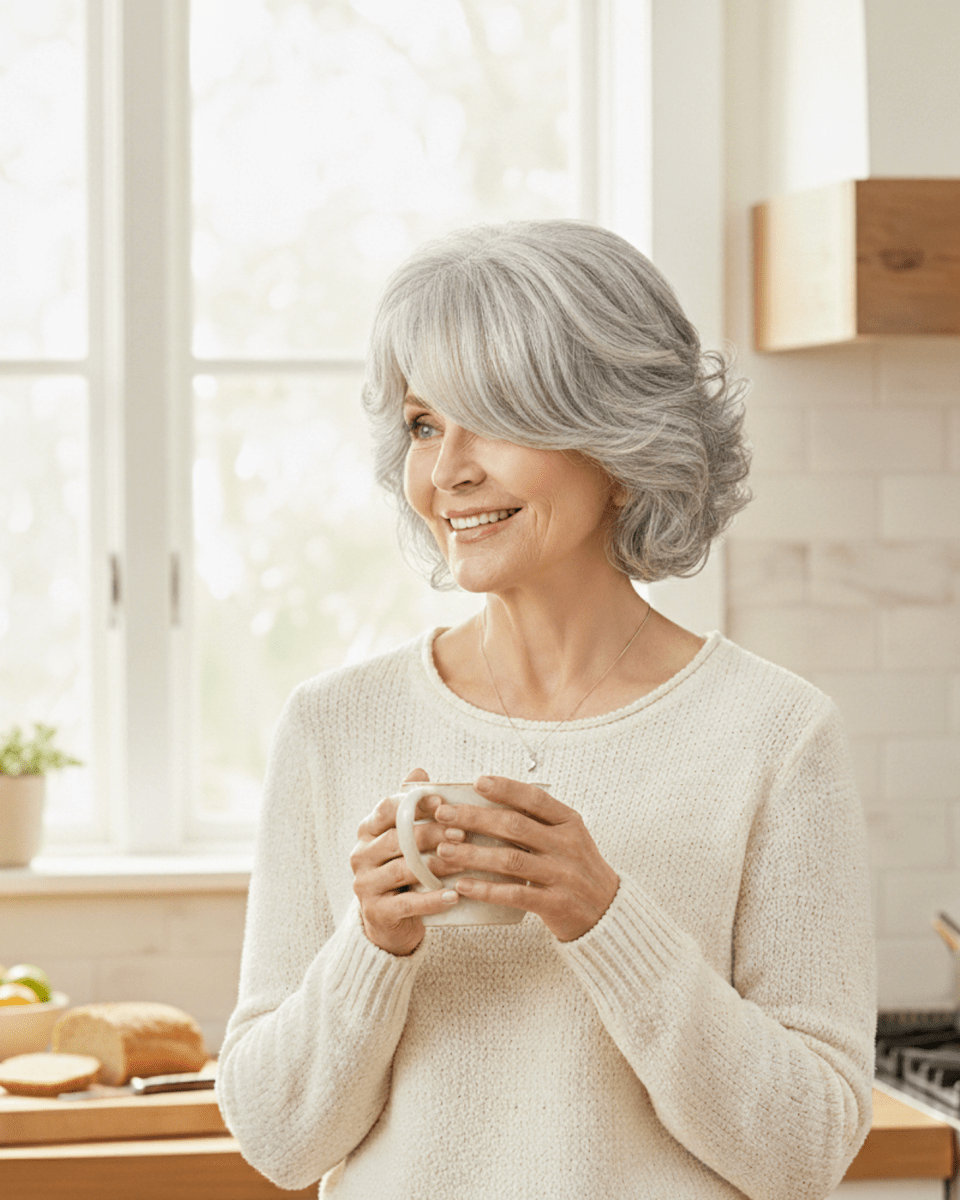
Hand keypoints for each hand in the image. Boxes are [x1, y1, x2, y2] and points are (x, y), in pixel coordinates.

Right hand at [350, 769, 461, 955]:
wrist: (390, 921)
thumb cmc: (404, 871)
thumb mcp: (404, 839)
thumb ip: (411, 808)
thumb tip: (420, 770)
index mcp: (367, 831)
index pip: (386, 809)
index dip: (413, 804)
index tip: (442, 802)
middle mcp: (361, 855)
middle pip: (397, 838)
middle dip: (431, 834)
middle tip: (461, 833)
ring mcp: (365, 885)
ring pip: (403, 869)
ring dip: (436, 865)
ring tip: (464, 863)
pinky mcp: (376, 912)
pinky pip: (407, 904)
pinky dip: (432, 899)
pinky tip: (455, 896)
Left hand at [434, 775, 619, 941]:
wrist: (607, 911)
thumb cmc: (575, 868)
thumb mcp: (567, 837)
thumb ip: (537, 821)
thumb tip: (486, 803)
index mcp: (569, 822)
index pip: (535, 798)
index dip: (506, 788)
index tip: (477, 782)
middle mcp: (567, 845)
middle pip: (515, 826)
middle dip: (475, 818)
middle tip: (444, 815)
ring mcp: (562, 875)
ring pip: (510, 860)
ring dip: (473, 854)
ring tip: (444, 850)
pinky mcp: (555, 904)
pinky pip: (515, 894)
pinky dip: (486, 889)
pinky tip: (463, 886)